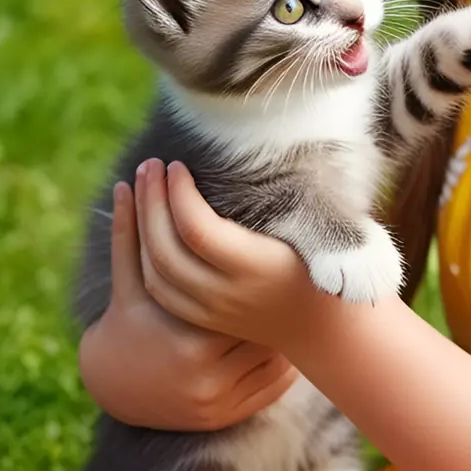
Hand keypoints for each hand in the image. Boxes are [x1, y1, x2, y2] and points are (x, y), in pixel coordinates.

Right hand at [78, 180, 297, 430]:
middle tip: (304, 276)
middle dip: (282, 305)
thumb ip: (130, 234)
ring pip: (274, 358)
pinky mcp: (231, 416)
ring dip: (290, 332)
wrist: (114, 389)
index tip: (281, 253)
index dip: (265, 277)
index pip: (245, 302)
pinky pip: (275, 384)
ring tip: (304, 305)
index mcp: (189, 341)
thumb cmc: (127, 323)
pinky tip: (295, 340)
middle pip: (264, 329)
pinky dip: (287, 363)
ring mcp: (221, 401)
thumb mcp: (128, 284)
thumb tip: (129, 182)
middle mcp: (208, 376)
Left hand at [135, 159, 332, 349]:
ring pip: (154, 271)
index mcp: (257, 266)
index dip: (179, 194)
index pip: (197, 229)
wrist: (328, 324)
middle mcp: (230, 293)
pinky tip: (143, 226)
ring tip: (142, 186)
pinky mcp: (204, 319)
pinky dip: (143, 254)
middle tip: (151, 165)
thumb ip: (287, 197)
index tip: (177, 165)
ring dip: (140, 226)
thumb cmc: (330, 262)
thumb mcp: (315, 228)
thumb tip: (259, 146)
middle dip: (152, 202)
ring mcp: (213, 310)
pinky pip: (158, 289)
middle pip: (167, 249)